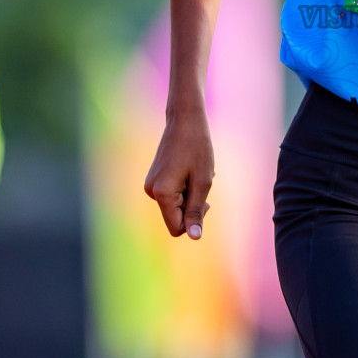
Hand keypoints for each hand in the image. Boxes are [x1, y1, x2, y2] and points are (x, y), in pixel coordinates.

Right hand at [144, 109, 214, 239]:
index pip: (176, 228)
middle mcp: (151, 192)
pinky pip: (172, 195)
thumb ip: (196, 211)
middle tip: (202, 183)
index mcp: (161, 194)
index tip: (205, 201)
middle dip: (192, 206)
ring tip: (195, 173)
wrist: (185, 120)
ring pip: (175, 206)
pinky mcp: (155, 180)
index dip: (194, 221)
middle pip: (175, 218)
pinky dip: (184, 188)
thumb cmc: (197, 148)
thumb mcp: (202, 182)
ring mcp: (151, 185)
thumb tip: (194, 237)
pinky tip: (190, 170)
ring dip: (190, 195)